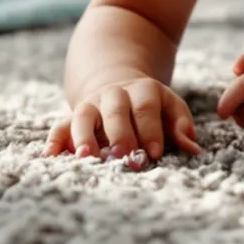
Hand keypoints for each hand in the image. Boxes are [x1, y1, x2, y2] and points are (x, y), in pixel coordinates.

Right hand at [44, 76, 201, 159]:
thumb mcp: (169, 108)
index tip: (155, 153)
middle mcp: (114, 95)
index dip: (151, 129)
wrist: (117, 86)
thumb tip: (193, 148)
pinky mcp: (72, 118)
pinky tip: (49, 156)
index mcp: (143, 90)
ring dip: (84, 136)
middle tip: (124, 156)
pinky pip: (60, 126)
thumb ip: (181, 126)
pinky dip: (54, 140)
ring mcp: (91, 105)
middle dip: (120, 133)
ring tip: (86, 157)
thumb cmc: (150, 107)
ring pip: (83, 116)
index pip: (147, 107)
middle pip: (115, 110)